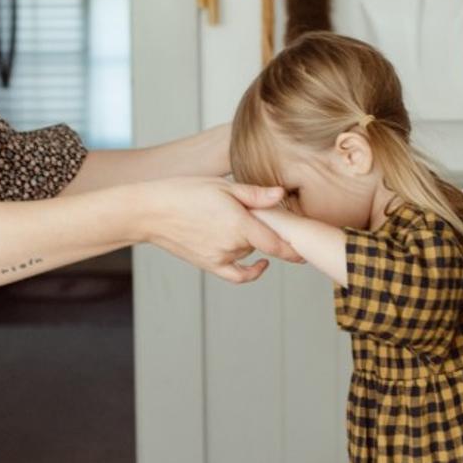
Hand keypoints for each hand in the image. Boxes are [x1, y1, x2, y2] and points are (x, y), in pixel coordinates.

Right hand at [144, 178, 284, 283]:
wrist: (151, 212)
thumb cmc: (184, 192)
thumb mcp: (222, 186)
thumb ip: (254, 194)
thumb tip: (281, 194)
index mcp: (240, 223)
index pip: (279, 242)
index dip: (296, 245)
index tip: (311, 242)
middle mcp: (233, 244)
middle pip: (265, 243)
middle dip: (269, 231)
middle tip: (259, 212)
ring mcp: (221, 257)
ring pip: (250, 252)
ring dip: (252, 241)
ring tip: (233, 218)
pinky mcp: (209, 264)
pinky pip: (237, 275)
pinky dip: (252, 272)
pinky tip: (261, 264)